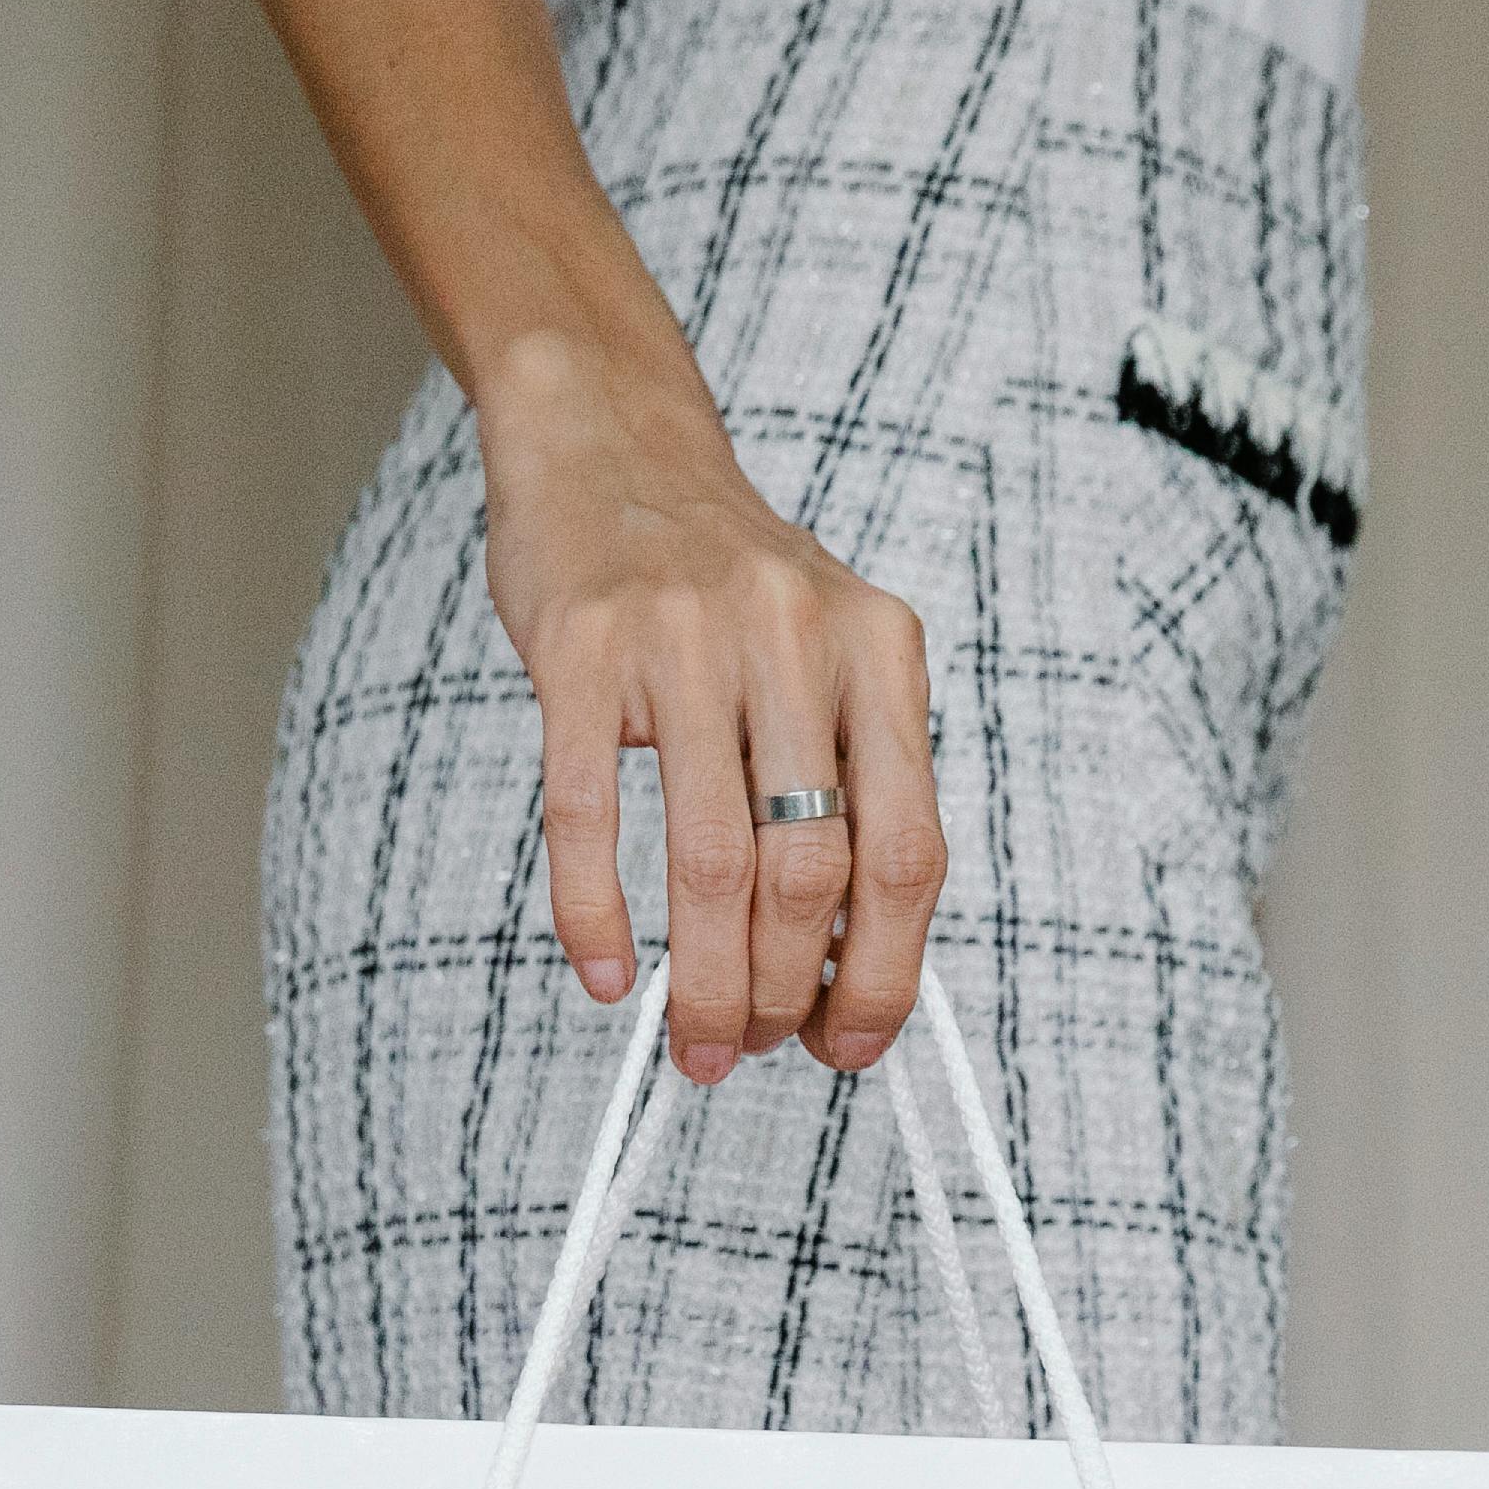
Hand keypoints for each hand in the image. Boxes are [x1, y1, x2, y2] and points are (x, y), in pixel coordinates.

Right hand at [476, 332, 949, 1085]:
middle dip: (784, 994)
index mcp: (881, 652)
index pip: (907, 853)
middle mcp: (794, 637)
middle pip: (809, 874)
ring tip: (693, 1041)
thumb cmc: (723, 583)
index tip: (852, 1045)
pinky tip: (603, 973)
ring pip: (712, 865)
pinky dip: (594, 916)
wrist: (610, 442)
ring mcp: (684, 639)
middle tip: (751, 1046)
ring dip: (703, 984)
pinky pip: (589, 814)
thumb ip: (852, 784)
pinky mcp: (581, 647)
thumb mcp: (825, 656)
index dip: (885, 973)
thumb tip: (848, 968)